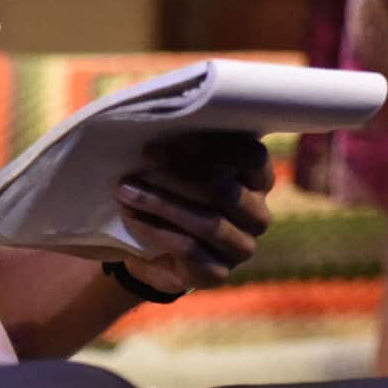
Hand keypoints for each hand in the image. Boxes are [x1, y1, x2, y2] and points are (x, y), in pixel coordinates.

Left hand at [112, 131, 274, 296]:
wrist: (159, 254)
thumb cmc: (176, 196)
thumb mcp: (186, 168)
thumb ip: (189, 146)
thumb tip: (164, 113)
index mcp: (260, 181)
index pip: (252, 157)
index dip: (214, 146)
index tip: (171, 135)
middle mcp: (258, 216)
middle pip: (226, 190)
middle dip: (181, 171)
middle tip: (145, 155)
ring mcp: (241, 248)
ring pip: (207, 222)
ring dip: (162, 202)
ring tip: (127, 189)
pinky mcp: (218, 274)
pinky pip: (188, 250)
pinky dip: (156, 230)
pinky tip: (130, 216)